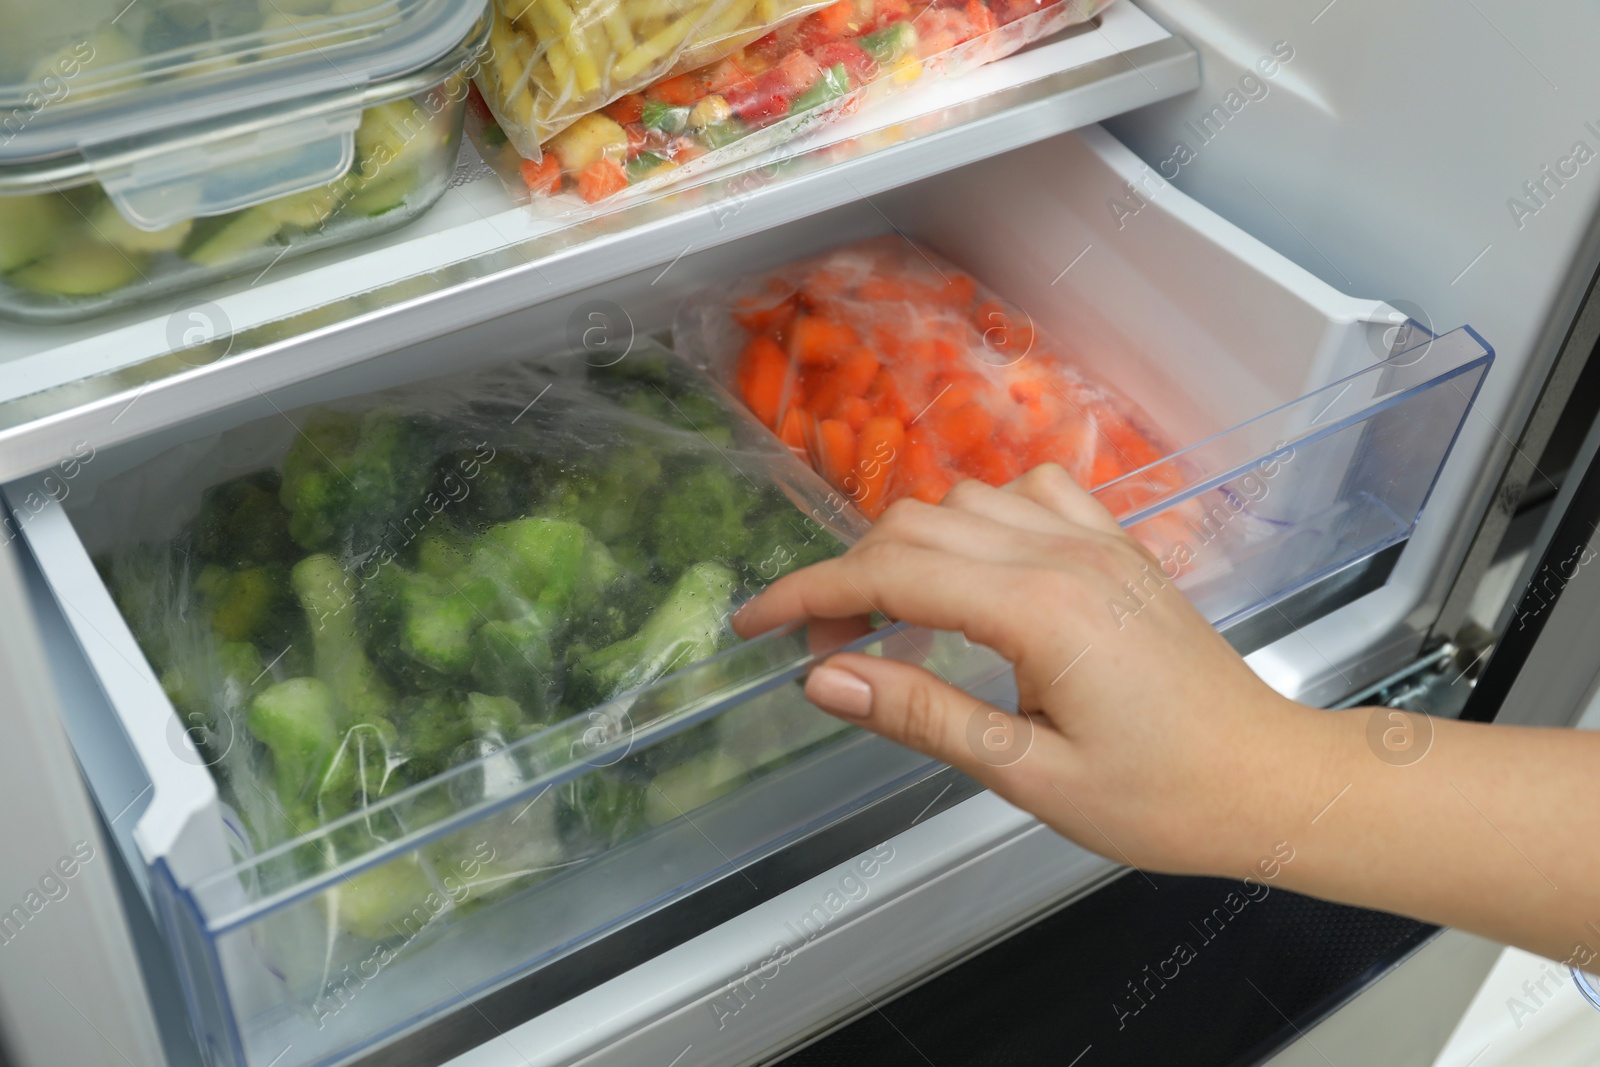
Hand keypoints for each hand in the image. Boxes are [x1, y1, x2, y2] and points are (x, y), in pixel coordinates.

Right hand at [733, 465, 1336, 878]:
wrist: (1272, 782)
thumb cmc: (1163, 799)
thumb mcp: (1030, 774)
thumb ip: (922, 714)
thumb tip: (825, 678)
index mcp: (1040, 610)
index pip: (890, 573)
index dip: (808, 594)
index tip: (755, 623)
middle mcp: (1065, 554)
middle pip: (916, 526)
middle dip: (848, 577)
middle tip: (827, 653)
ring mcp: (1097, 541)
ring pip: (964, 500)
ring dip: (906, 546)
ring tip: (890, 620)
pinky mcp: (1118, 547)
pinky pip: (1029, 493)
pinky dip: (976, 516)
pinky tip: (973, 567)